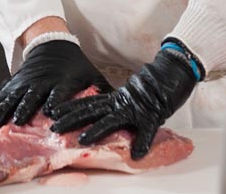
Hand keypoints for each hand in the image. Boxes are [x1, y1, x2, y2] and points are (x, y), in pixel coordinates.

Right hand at [0, 40, 110, 127]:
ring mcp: (25, 82)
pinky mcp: (14, 83)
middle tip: (18, 123)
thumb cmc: (74, 64)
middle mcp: (41, 81)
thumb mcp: (91, 74)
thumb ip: (103, 91)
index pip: (58, 91)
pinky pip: (2, 96)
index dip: (55, 101)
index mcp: (61, 81)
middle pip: (31, 95)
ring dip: (4, 112)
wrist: (51, 43)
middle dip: (25, 108)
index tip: (50, 112)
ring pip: (12, 97)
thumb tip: (123, 104)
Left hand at [49, 40, 201, 159]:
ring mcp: (134, 109)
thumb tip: (102, 115)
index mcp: (114, 99)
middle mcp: (120, 103)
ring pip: (112, 120)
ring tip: (82, 140)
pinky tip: (138, 153)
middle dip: (72, 120)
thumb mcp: (129, 98)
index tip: (53, 112)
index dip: (70, 108)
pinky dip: (143, 142)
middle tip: (54, 127)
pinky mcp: (151, 115)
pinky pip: (147, 131)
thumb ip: (116, 107)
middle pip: (91, 111)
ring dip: (97, 131)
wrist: (171, 73)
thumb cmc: (151, 88)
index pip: (88, 103)